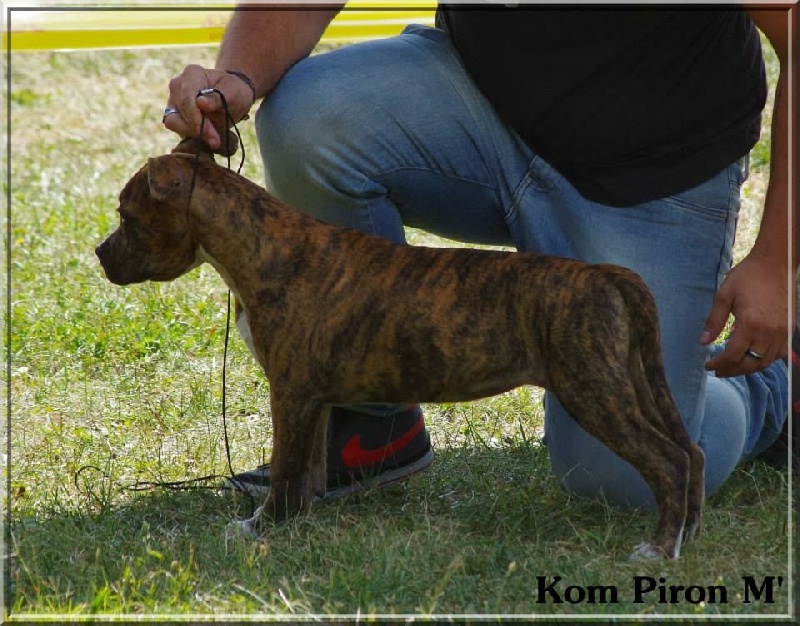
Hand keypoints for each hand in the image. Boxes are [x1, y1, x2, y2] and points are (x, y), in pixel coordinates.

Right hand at [164, 64, 255, 149]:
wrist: (231, 96)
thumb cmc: (234, 91)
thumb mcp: (233, 93)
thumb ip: (217, 98)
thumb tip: (200, 103)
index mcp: (192, 74)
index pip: (187, 99)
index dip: (196, 119)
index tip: (211, 134)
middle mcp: (178, 85)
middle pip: (178, 112)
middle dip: (197, 129)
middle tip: (215, 140)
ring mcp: (173, 99)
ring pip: (172, 122)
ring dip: (192, 133)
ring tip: (213, 139)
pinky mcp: (173, 114)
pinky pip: (175, 127)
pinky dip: (190, 135)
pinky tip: (206, 138)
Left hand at [701, 252, 788, 377]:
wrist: (776, 263)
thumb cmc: (747, 276)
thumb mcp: (724, 295)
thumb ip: (714, 321)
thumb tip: (703, 342)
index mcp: (750, 323)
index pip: (733, 355)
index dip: (719, 364)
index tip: (708, 365)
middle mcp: (769, 332)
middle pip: (750, 363)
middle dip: (732, 370)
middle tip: (718, 371)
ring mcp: (782, 332)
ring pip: (765, 362)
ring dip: (747, 368)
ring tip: (732, 367)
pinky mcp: (789, 329)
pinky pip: (779, 354)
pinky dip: (765, 360)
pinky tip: (752, 358)